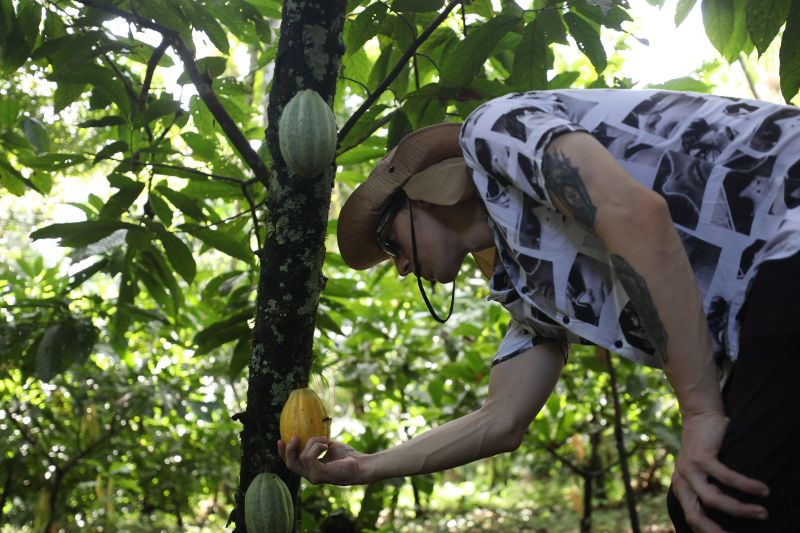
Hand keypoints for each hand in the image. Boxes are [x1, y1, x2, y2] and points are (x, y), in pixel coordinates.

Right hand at [277, 436, 367, 485]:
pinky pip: (309, 457)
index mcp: (311, 469)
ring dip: (312, 443)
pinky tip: (326, 445)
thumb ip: (318, 442)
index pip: (292, 463)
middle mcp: (310, 475)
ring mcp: (314, 476)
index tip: (280, 439)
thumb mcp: (328, 445)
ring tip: (325, 440)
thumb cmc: (347, 456)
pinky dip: (316, 447)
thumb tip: (308, 430)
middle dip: (288, 450)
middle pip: (290, 464)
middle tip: (294, 437)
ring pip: (301, 457)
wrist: (361, 464)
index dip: (283, 453)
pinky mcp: (319, 475)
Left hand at [671, 411, 769, 531]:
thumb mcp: (702, 472)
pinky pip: (726, 477)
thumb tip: (728, 516)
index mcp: (681, 488)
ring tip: (763, 513)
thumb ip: (708, 490)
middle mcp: (682, 481)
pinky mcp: (701, 456)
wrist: (699, 415)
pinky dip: (746, 486)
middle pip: (695, 515)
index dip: (708, 532)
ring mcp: (689, 469)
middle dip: (717, 531)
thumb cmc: (706, 447)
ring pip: (714, 499)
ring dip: (740, 510)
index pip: (692, 518)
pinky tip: (762, 490)